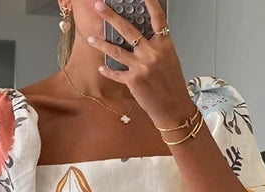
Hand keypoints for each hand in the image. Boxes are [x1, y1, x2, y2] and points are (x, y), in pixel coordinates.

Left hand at [88, 0, 194, 128]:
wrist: (173, 108)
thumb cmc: (172, 85)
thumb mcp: (169, 60)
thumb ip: (157, 47)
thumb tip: (142, 38)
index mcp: (164, 45)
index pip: (157, 18)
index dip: (149, 2)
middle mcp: (152, 53)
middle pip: (128, 29)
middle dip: (111, 16)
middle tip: (100, 6)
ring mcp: (141, 66)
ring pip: (116, 50)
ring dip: (101, 44)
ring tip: (91, 38)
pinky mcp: (133, 80)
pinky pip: (116, 72)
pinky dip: (108, 70)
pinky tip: (102, 67)